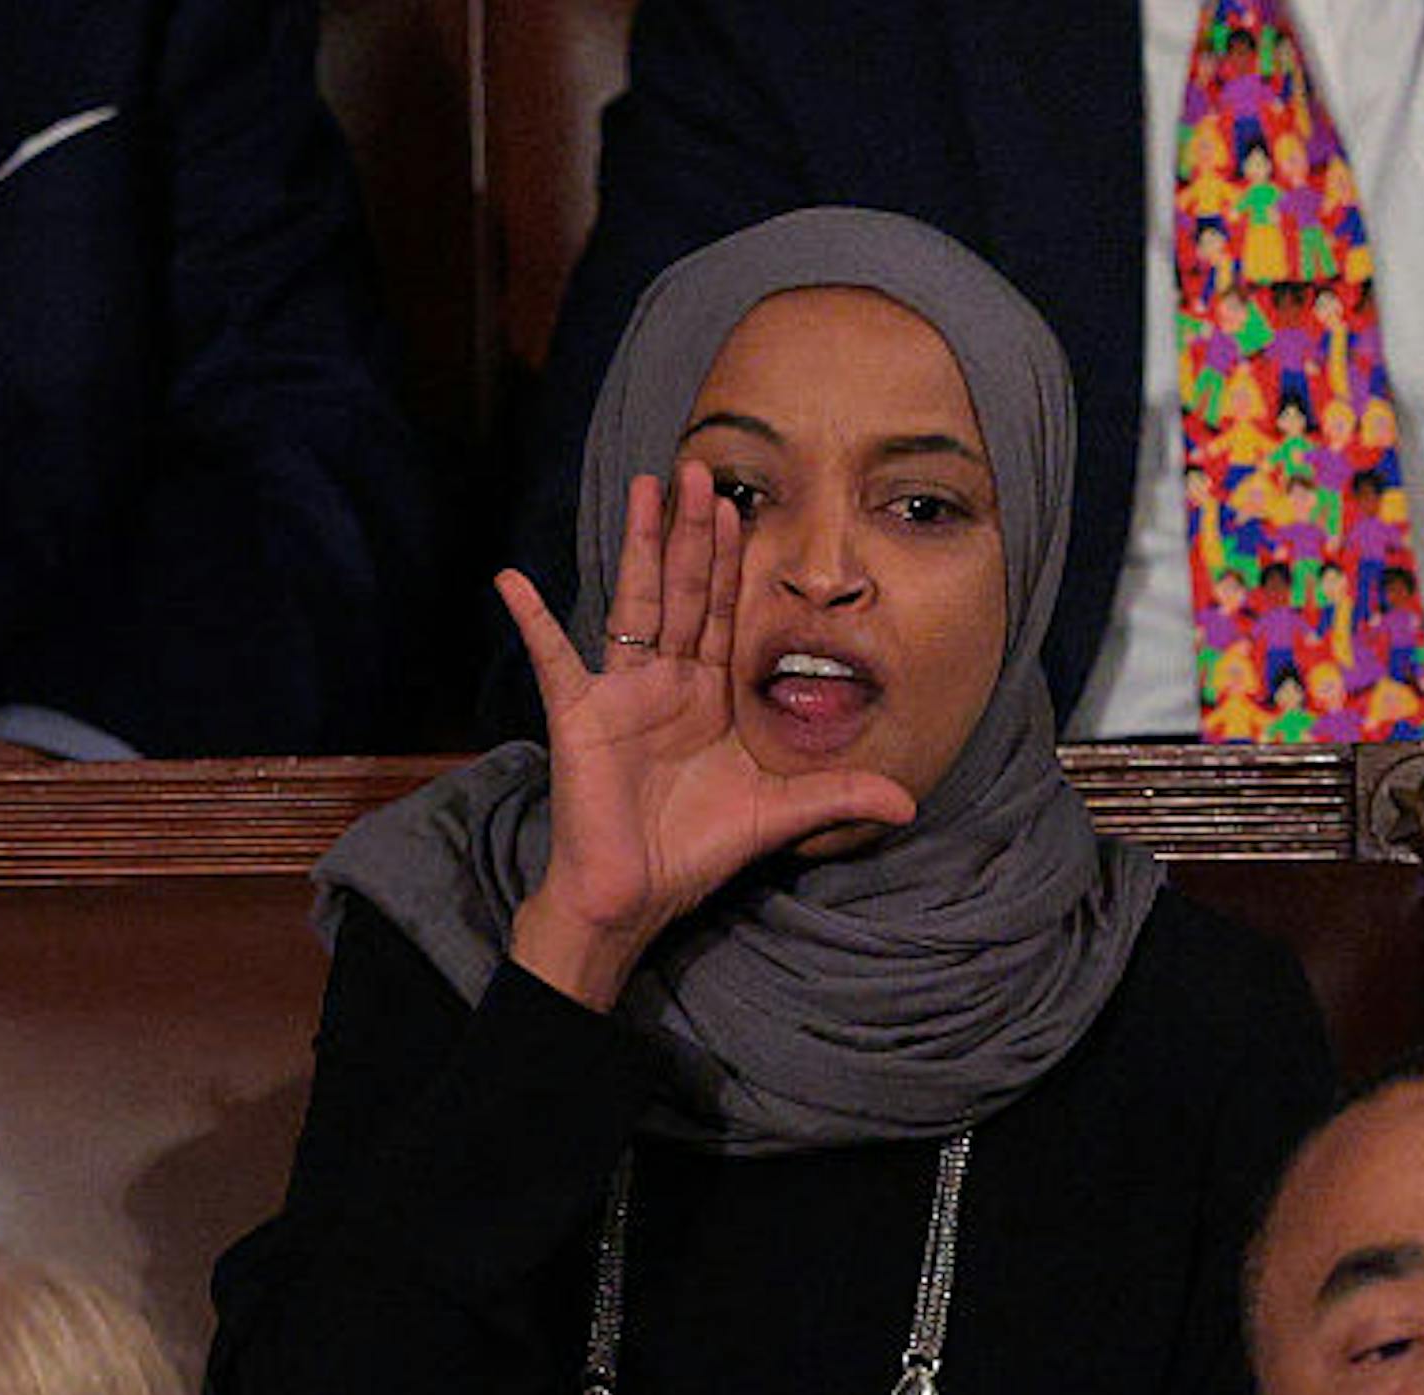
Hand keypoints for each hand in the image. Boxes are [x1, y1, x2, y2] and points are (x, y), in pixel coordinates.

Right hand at [497, 462, 916, 1008]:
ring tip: (645, 487)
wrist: (635, 897)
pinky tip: (512, 581)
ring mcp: (620, 693)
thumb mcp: (780, 816)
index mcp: (711, 696)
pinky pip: (553, 658)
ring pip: (636, 602)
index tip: (742, 508)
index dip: (735, 562)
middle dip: (695, 531)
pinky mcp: (580, 714)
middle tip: (701, 468)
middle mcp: (667, 683)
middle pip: (685, 592)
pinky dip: (532, 621)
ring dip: (641, 545)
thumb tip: (911, 804)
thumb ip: (840, 797)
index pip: (727, 614)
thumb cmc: (696, 853)